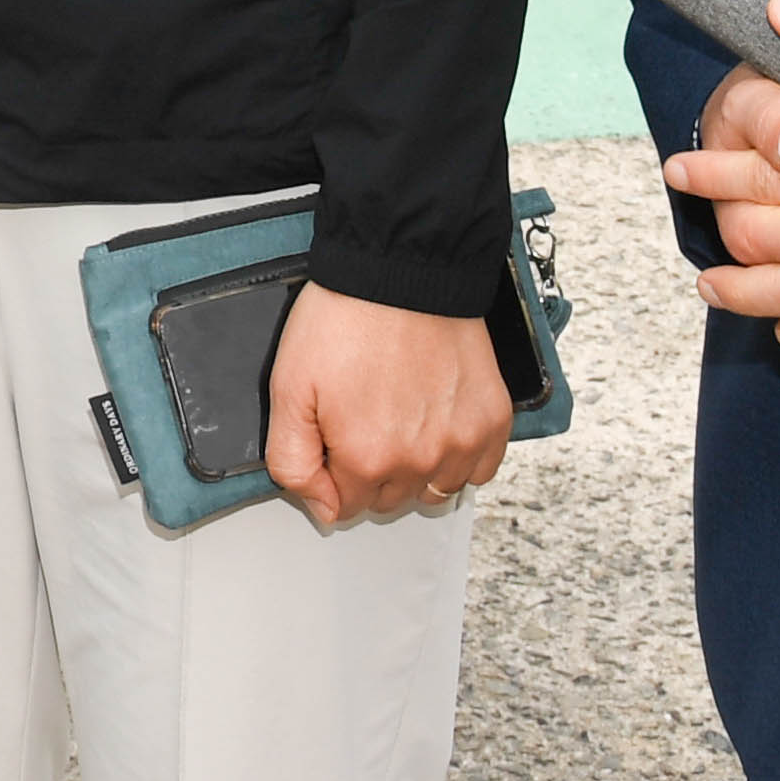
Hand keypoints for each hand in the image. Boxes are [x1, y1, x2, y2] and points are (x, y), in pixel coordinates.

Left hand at [266, 284, 515, 527]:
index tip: (331, 440)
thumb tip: (321, 509)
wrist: (401, 271)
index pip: (344, 506)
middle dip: (369, 472)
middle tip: (361, 420)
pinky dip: (459, 458)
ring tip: (398, 422)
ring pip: (434, 490)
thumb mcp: (288, 388)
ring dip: (414, 470)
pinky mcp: (492, 421)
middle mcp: (420, 461)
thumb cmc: (346, 319)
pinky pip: (479, 470)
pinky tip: (436, 426)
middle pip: (389, 500)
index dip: (330, 474)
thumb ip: (293, 460)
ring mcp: (462, 443)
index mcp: (367, 458)